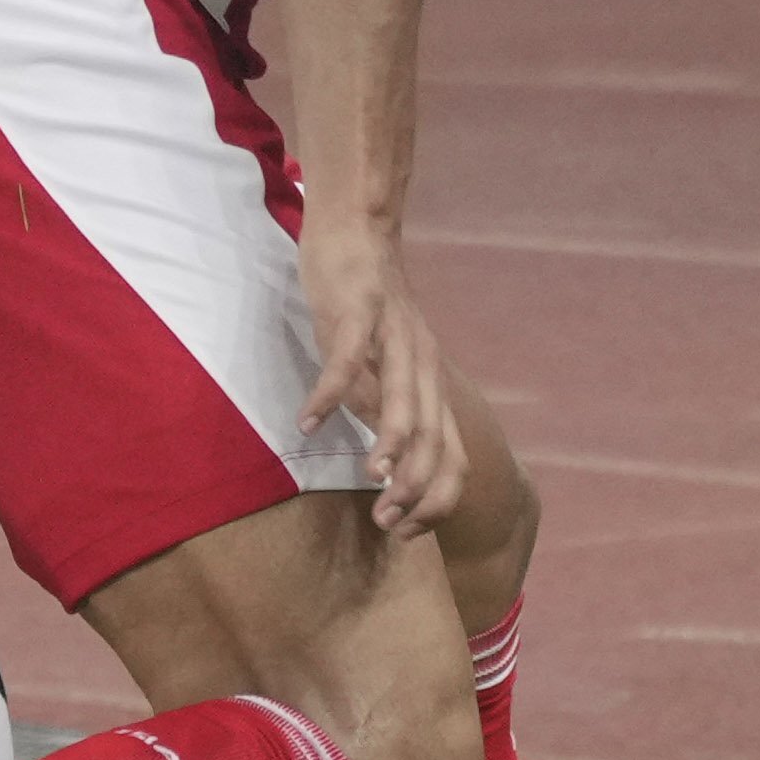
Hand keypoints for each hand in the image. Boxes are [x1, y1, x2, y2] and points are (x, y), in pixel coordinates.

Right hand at [296, 220, 464, 536]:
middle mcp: (421, 365)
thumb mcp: (381, 364)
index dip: (436, 503)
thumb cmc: (364, 301)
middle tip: (386, 522)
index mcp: (429, 383)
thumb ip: (383, 406)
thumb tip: (379, 455)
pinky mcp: (359, 311)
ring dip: (390, 446)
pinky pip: (347, 360)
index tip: (404, 530)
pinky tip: (307, 420)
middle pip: (434, 440)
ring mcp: (393, 337)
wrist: (357, 228)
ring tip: (370, 480)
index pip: (452, 458)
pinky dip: (329, 393)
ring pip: (405, 403)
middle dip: (416, 488)